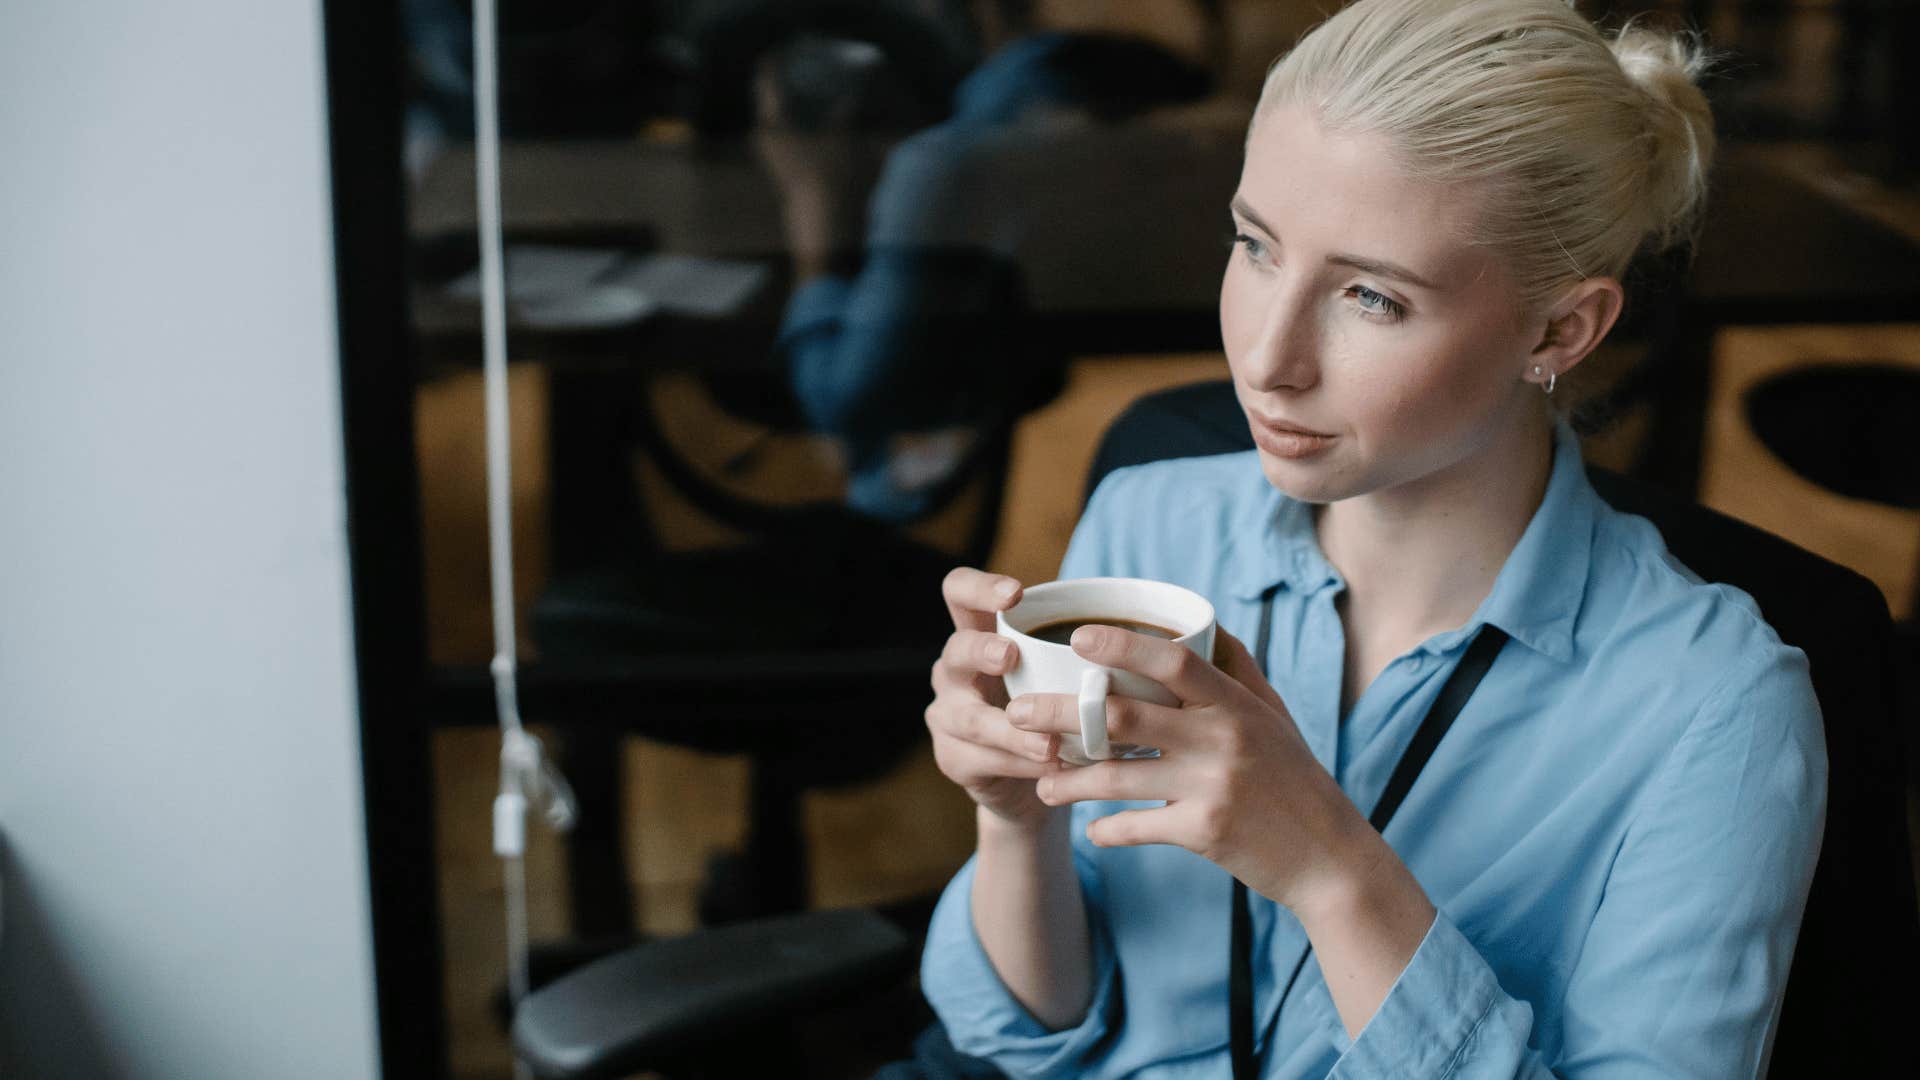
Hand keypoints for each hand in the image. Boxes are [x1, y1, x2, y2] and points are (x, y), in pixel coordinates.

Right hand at [925, 567, 1062, 829]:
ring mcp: (948, 715)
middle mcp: (955, 669)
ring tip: (1049, 742)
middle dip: (982, 651)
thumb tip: (1167, 635)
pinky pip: (983, 759)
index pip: (959, 591)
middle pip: (956, 649)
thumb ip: (1088, 653)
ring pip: (970, 718)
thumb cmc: (1056, 712)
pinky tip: (1051, 767)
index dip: (980, 588)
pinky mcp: (953, 758)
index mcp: (979, 633)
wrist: (1029, 785)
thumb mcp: (1064, 675)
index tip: (1016, 594)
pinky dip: (1020, 763)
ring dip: (1011, 729)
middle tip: (1010, 656)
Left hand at [1006, 624, 1372, 910]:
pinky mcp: (1205, 832)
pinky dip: (1107, 830)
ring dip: (1069, 780)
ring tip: (1042, 782)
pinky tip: (1090, 830)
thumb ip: (1236, 669)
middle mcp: (1223, 739)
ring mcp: (1213, 786)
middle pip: (1124, 716)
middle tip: (1017, 711)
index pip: (1176, 660)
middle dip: (1060, 713)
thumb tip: (1205, 621)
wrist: (1329, 856)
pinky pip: (1138, 827)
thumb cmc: (1293, 777)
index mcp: (1236, 704)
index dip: (1124, 645)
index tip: (1079, 637)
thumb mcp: (1271, 715)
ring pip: (1118, 777)